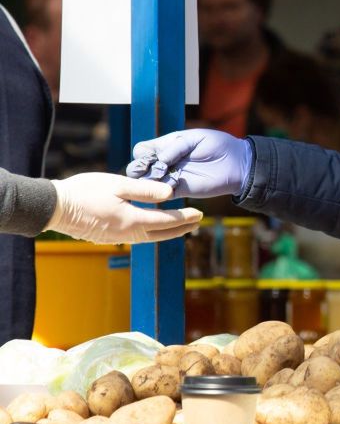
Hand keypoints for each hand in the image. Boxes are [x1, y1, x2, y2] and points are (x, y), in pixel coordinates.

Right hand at [47, 173, 203, 243]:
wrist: (54, 207)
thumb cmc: (84, 191)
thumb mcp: (117, 185)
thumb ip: (145, 190)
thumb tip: (171, 194)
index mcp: (133, 221)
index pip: (167, 221)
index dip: (185, 217)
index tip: (200, 213)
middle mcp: (128, 234)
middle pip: (162, 233)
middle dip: (182, 228)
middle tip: (198, 222)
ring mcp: (118, 238)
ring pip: (151, 237)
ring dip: (168, 232)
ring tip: (182, 226)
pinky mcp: (109, 238)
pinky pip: (138, 237)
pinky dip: (152, 233)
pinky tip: (154, 228)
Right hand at [126, 128, 251, 198]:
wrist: (238, 163)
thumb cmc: (218, 145)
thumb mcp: (195, 137)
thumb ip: (176, 145)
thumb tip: (160, 159)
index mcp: (166, 146)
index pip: (142, 150)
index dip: (142, 153)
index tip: (149, 154)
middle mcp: (165, 163)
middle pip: (139, 167)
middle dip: (139, 168)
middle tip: (148, 168)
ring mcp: (171, 177)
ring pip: (147, 183)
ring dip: (146, 181)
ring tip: (156, 177)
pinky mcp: (180, 191)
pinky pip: (163, 194)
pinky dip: (159, 192)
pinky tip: (163, 188)